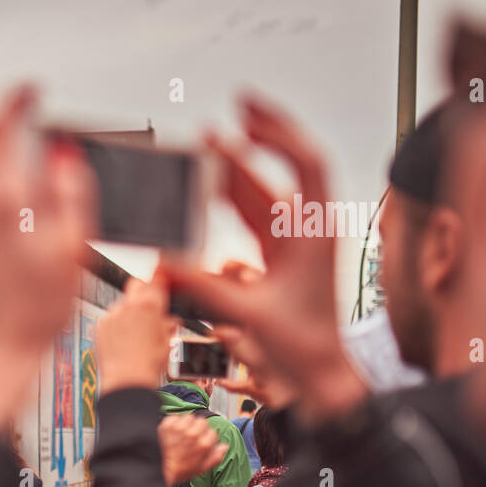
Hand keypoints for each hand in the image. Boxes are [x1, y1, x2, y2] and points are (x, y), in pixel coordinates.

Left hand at [0, 87, 94, 432]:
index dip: (20, 100)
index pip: (1, 127)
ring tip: (50, 179)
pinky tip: (31, 210)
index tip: (35, 89)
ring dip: (17, 167)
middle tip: (56, 142)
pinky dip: (8, 189)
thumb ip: (70, 191)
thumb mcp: (70, 247)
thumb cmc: (34, 311)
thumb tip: (64, 153)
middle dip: (25, 139)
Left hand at [95, 274, 175, 394]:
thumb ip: (167, 327)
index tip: (161, 285)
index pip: (156, 280)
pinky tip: (122, 340)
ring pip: (121, 302)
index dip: (159, 282)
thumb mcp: (166, 344)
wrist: (126, 381)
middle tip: (147, 308)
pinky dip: (115, 324)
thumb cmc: (148, 364)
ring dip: (128, 311)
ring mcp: (112, 315)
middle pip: (136, 284)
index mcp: (150, 306)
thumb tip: (170, 322)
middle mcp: (129, 306)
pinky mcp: (100, 325)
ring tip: (134, 333)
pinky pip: (109, 317)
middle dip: (142, 291)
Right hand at [159, 97, 366, 424]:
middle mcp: (305, 230)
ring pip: (261, 192)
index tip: (247, 116)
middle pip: (279, 170)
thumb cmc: (306, 347)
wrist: (321, 376)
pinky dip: (231, 198)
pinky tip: (210, 187)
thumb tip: (164, 261)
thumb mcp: (250, 314)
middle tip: (229, 110)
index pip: (304, 164)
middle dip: (253, 138)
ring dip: (235, 169)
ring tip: (207, 144)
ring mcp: (292, 241)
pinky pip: (252, 215)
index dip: (278, 133)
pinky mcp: (278, 256)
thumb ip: (202, 286)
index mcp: (312, 234)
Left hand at [159, 413, 226, 485]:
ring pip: (189, 417)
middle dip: (199, 428)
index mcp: (203, 444)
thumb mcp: (203, 468)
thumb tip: (224, 446)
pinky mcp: (168, 425)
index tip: (202, 441)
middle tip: (192, 436)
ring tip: (181, 434)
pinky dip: (174, 422)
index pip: (212, 431)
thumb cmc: (181, 470)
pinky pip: (175, 417)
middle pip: (202, 421)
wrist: (161, 469)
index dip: (208, 437)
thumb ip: (216, 457)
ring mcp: (179, 429)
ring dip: (187, 424)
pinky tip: (173, 432)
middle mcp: (193, 434)